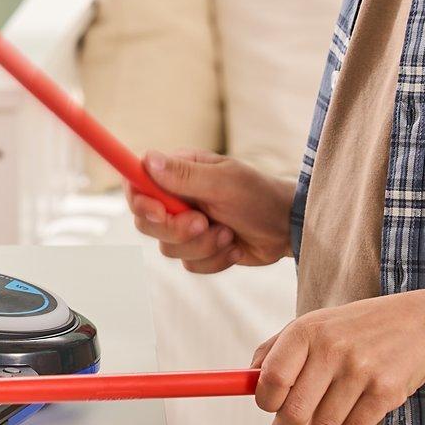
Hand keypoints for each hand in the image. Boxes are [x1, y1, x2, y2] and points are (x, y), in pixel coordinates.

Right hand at [128, 151, 292, 272]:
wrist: (287, 228)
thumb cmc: (260, 196)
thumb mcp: (224, 181)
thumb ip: (184, 175)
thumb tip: (148, 159)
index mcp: (178, 172)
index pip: (137, 184)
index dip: (140, 202)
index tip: (159, 213)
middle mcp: (177, 198)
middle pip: (146, 223)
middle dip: (176, 230)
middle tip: (204, 223)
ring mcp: (186, 225)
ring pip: (168, 248)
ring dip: (202, 246)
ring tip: (228, 233)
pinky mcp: (198, 249)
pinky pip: (189, 264)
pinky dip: (214, 260)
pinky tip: (233, 245)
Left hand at [251, 293, 424, 424]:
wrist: (418, 325)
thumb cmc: (354, 330)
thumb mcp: (314, 325)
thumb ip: (275, 350)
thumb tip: (245, 381)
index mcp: (307, 330)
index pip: (270, 380)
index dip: (265, 402)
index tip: (270, 406)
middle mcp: (332, 348)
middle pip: (293, 412)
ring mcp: (361, 370)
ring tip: (330, 410)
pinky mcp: (386, 391)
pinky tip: (355, 409)